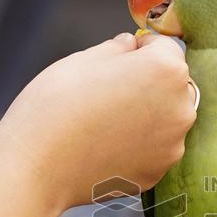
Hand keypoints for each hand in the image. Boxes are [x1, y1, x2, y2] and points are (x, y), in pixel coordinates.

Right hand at [0, 33, 195, 213]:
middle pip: (173, 85)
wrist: (36, 167)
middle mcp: (180, 108)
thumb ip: (118, 48)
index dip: (140, 49)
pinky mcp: (158, 172)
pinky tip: (106, 145)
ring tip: (105, 122)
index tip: (118, 59)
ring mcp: (172, 145)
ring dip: (146, 115)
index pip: (165, 47)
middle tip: (109, 92)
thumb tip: (131, 45)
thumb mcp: (83, 59)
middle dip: (149, 83)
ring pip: (166, 119)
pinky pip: (154, 149)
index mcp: (166, 70)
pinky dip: (137, 145)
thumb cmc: (55, 106)